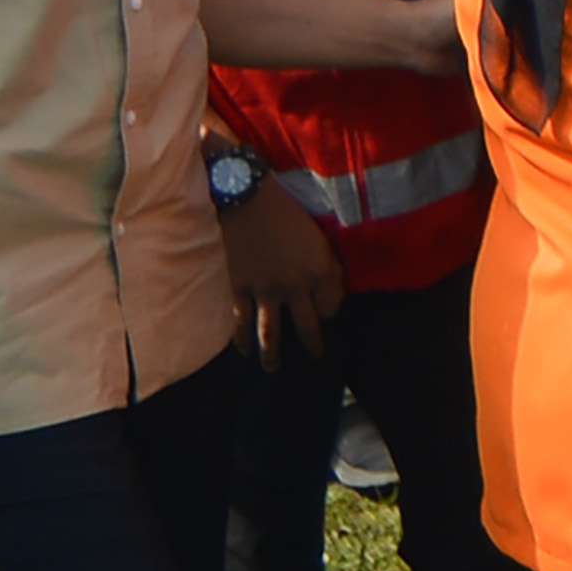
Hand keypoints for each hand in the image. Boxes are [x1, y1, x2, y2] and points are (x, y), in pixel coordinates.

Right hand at [218, 178, 345, 355]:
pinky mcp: (239, 288)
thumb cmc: (286, 210)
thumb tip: (329, 284)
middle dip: (313, 344)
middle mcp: (295, 287)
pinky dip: (240, 338)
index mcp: (320, 270)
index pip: (331, 305)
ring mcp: (265, 291)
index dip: (331, 311)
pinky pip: (240, 321)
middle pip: (308, 325)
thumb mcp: (317, 235)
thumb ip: (324, 263)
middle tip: (317, 358)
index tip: (327, 315)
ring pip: (271, 333)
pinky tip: (242, 350)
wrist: (246, 200)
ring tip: (274, 370)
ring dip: (273, 354)